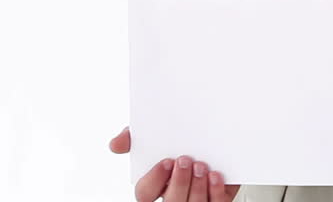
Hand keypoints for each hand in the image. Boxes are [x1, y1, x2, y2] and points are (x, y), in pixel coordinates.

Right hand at [109, 125, 240, 201]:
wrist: (211, 140)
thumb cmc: (178, 143)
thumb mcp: (153, 137)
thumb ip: (133, 138)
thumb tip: (116, 143)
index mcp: (154, 185)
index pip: (145, 193)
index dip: (154, 180)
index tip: (166, 161)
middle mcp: (172, 196)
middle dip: (178, 183)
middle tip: (185, 160)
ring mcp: (193, 201)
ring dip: (197, 187)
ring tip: (201, 165)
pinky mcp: (215, 201)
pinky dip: (216, 191)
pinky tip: (215, 175)